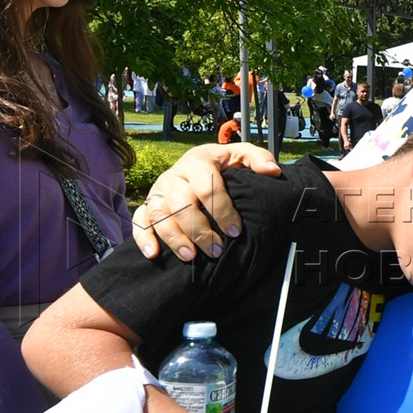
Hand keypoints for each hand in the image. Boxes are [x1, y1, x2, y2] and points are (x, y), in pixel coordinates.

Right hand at [130, 143, 282, 260]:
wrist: (195, 164)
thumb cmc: (221, 165)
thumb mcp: (241, 155)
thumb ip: (258, 159)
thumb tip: (273, 171)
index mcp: (199, 161)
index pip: (207, 186)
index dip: (221, 210)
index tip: (235, 231)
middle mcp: (175, 175)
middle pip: (181, 203)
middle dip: (199, 230)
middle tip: (216, 250)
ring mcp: (158, 191)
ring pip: (159, 214)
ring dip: (174, 237)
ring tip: (191, 257)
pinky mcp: (148, 204)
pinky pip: (140, 220)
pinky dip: (143, 237)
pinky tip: (154, 254)